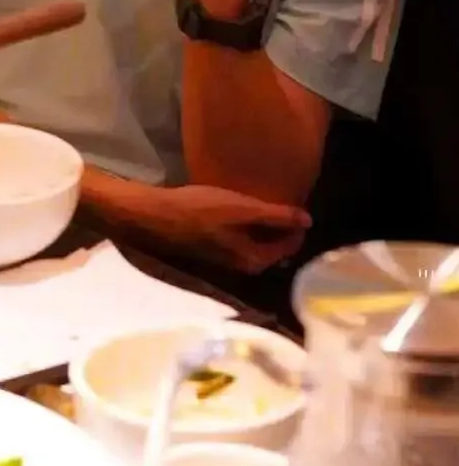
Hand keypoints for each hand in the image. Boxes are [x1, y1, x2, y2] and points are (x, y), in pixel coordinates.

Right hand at [147, 184, 310, 274]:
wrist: (157, 216)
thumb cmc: (201, 210)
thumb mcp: (242, 209)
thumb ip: (276, 216)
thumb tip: (309, 220)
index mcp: (255, 261)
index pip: (291, 246)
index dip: (297, 224)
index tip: (296, 201)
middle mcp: (245, 267)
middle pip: (274, 246)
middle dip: (281, 226)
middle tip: (282, 198)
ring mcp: (228, 261)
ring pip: (257, 242)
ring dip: (264, 225)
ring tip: (263, 199)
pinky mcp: (215, 250)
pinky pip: (242, 239)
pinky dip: (248, 226)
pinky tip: (240, 207)